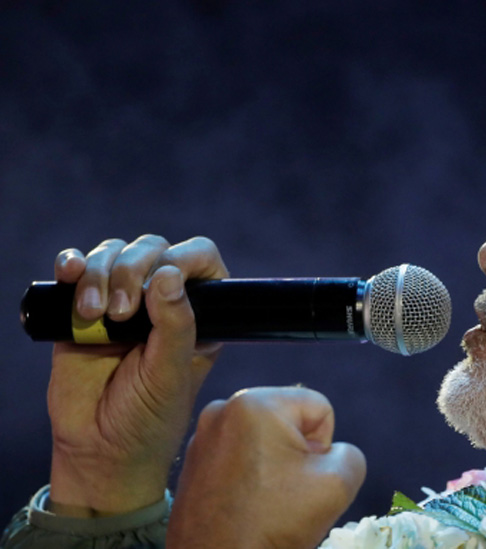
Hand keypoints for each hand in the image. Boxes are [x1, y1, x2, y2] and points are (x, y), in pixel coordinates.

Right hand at [47, 235, 228, 516]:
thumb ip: (175, 326)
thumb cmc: (148, 418)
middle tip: (122, 313)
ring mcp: (121, 302)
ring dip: (99, 273)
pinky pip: (76, 270)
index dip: (184, 256)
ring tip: (94, 314)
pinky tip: (68, 273)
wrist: (99, 449)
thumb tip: (169, 274)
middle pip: (151, 249)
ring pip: (113, 254)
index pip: (200, 260)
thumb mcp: (170, 375)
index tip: (163, 277)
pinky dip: (72, 265)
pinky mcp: (81, 311)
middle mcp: (161, 302)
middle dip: (132, 269)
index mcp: (197, 313)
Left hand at [168, 387, 366, 548]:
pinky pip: (240, 456)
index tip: (304, 480)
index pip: (319, 408)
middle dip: (299, 454)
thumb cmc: (275, 522)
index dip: (324, 447)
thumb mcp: (337, 484)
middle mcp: (222, 409)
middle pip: (290, 422)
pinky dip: (252, 476)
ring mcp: (202, 437)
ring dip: (276, 466)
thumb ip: (349, 454)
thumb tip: (327, 454)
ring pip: (266, 441)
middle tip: (288, 493)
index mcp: (255, 403)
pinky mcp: (193, 463)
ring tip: (267, 502)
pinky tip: (247, 506)